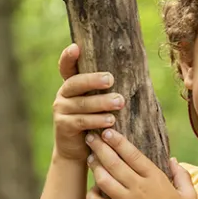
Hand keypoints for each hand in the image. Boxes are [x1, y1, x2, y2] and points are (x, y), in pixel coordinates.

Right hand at [52, 44, 123, 160]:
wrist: (78, 151)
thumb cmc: (95, 122)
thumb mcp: (97, 103)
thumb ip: (105, 90)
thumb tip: (136, 74)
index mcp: (72, 85)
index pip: (66, 67)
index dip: (68, 57)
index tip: (76, 47)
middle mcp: (63, 95)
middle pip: (75, 83)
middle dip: (93, 80)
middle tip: (110, 79)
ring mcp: (61, 110)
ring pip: (81, 104)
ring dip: (101, 102)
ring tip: (119, 102)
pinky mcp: (63, 127)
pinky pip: (81, 121)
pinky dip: (96, 120)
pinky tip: (110, 121)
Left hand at [84, 128, 197, 198]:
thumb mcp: (188, 195)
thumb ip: (182, 175)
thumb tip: (173, 160)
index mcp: (155, 179)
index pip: (132, 154)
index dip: (118, 141)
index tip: (108, 132)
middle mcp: (138, 188)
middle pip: (114, 162)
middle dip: (100, 147)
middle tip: (90, 138)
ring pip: (103, 179)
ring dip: (95, 167)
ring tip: (90, 159)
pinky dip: (92, 194)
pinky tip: (93, 189)